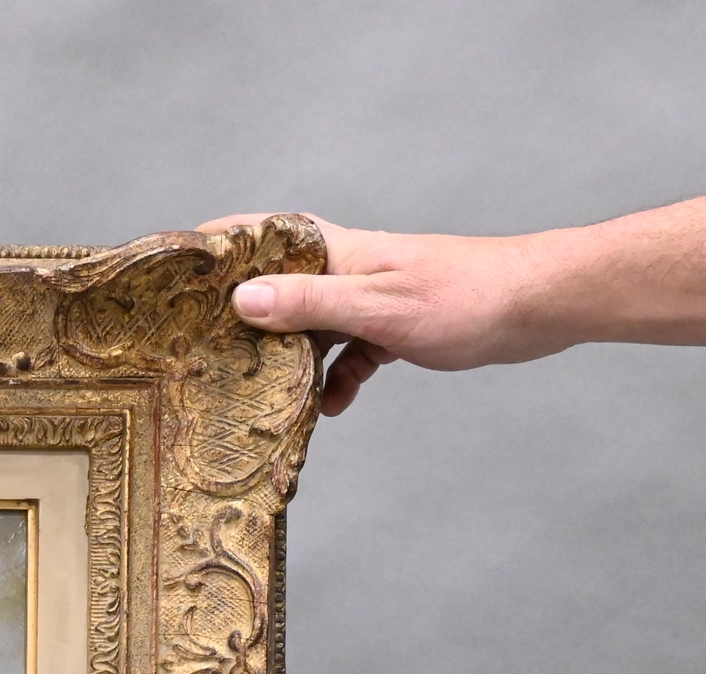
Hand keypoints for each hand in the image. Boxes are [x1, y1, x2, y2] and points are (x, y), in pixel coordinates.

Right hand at [199, 214, 561, 415]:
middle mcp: (344, 269)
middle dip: (237, 319)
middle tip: (196, 353)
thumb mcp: (378, 306)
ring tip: (259, 394)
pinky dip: (335, 380)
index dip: (213, 248)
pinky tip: (332, 407)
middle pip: (275, 288)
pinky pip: (346, 355)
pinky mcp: (391, 327)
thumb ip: (309, 304)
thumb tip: (240, 300)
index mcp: (335, 251)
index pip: (260, 234)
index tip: (168, 272)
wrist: (538, 307)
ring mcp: (367, 299)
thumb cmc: (465, 296)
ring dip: (287, 362)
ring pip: (307, 330)